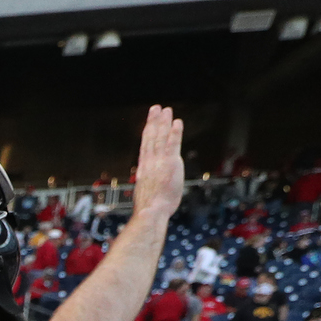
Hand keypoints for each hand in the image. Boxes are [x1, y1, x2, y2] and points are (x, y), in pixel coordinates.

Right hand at [128, 105, 184, 222]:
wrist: (150, 212)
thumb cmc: (151, 209)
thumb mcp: (148, 194)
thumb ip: (152, 185)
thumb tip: (153, 189)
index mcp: (144, 168)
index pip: (146, 146)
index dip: (148, 132)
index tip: (149, 122)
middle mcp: (149, 162)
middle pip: (151, 137)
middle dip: (153, 122)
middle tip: (156, 108)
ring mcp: (159, 161)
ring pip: (160, 137)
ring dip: (163, 122)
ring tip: (166, 110)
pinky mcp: (170, 163)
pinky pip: (172, 144)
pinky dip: (174, 132)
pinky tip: (177, 122)